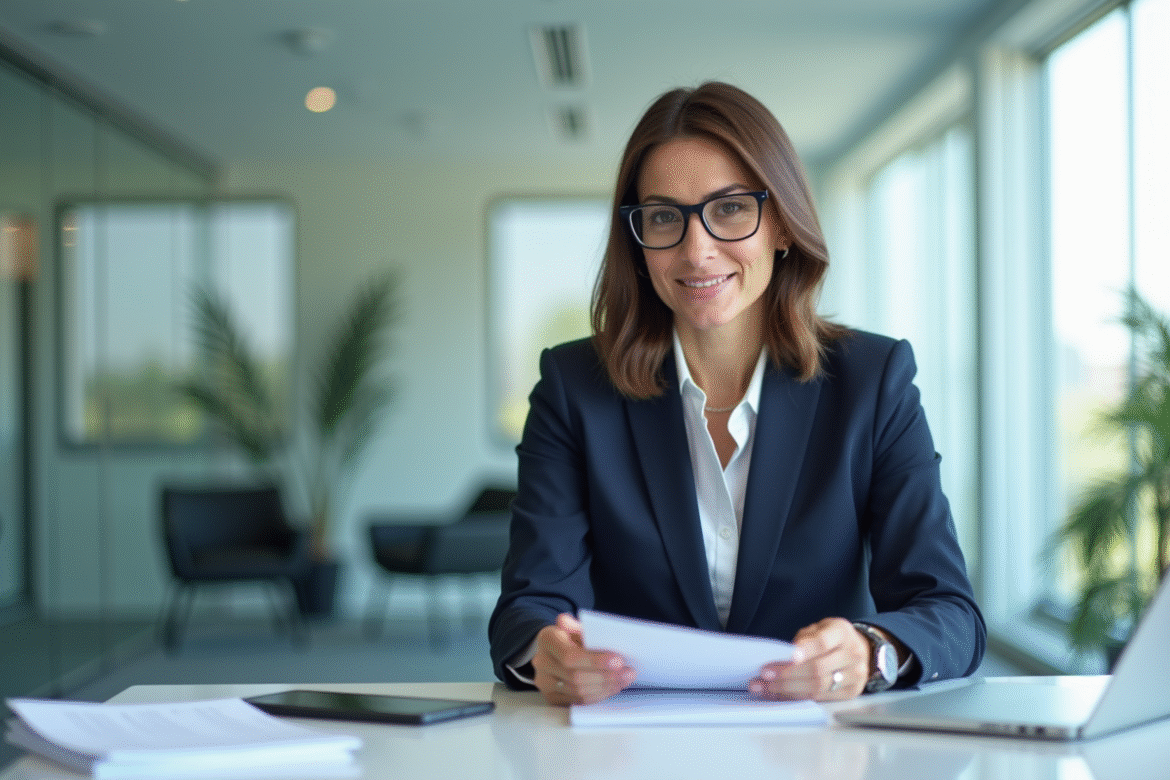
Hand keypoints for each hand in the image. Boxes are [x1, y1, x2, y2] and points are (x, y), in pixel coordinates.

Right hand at [531, 613, 636, 704]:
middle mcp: (541, 662)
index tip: (618, 661)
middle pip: (575, 676)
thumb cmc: (570, 638)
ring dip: (605, 687)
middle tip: (628, 673)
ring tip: (623, 680)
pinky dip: (597, 695)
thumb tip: (582, 625)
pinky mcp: (551, 697)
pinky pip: (577, 701)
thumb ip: (581, 627)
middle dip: (606, 676)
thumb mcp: (576, 627)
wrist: (555, 651)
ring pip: (577, 691)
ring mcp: (544, 682)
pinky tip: (611, 688)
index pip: (570, 655)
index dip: (595, 661)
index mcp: (547, 639)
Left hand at [749, 617, 869, 701]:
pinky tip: (780, 693)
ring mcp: (855, 676)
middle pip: (817, 669)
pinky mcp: (850, 693)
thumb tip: (783, 656)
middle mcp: (853, 654)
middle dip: (787, 673)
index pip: (822, 643)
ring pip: (818, 687)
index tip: (785, 657)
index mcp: (842, 632)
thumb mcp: (820, 628)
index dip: (803, 651)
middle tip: (765, 675)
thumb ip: (804, 639)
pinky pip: (820, 698)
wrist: (860, 650)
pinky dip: (797, 696)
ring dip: (788, 688)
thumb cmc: (832, 638)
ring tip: (765, 687)